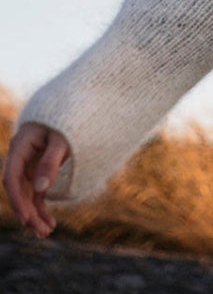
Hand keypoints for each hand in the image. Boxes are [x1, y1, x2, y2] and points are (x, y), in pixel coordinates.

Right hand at [3, 123, 69, 237]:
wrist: (74, 107)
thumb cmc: (68, 120)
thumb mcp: (62, 138)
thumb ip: (51, 161)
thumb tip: (40, 189)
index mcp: (20, 146)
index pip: (11, 178)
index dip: (17, 200)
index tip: (27, 218)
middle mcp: (20, 157)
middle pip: (19, 191)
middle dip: (29, 213)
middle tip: (43, 232)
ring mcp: (28, 164)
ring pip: (27, 194)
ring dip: (36, 214)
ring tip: (48, 232)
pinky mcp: (38, 170)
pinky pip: (36, 192)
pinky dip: (42, 207)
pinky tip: (50, 222)